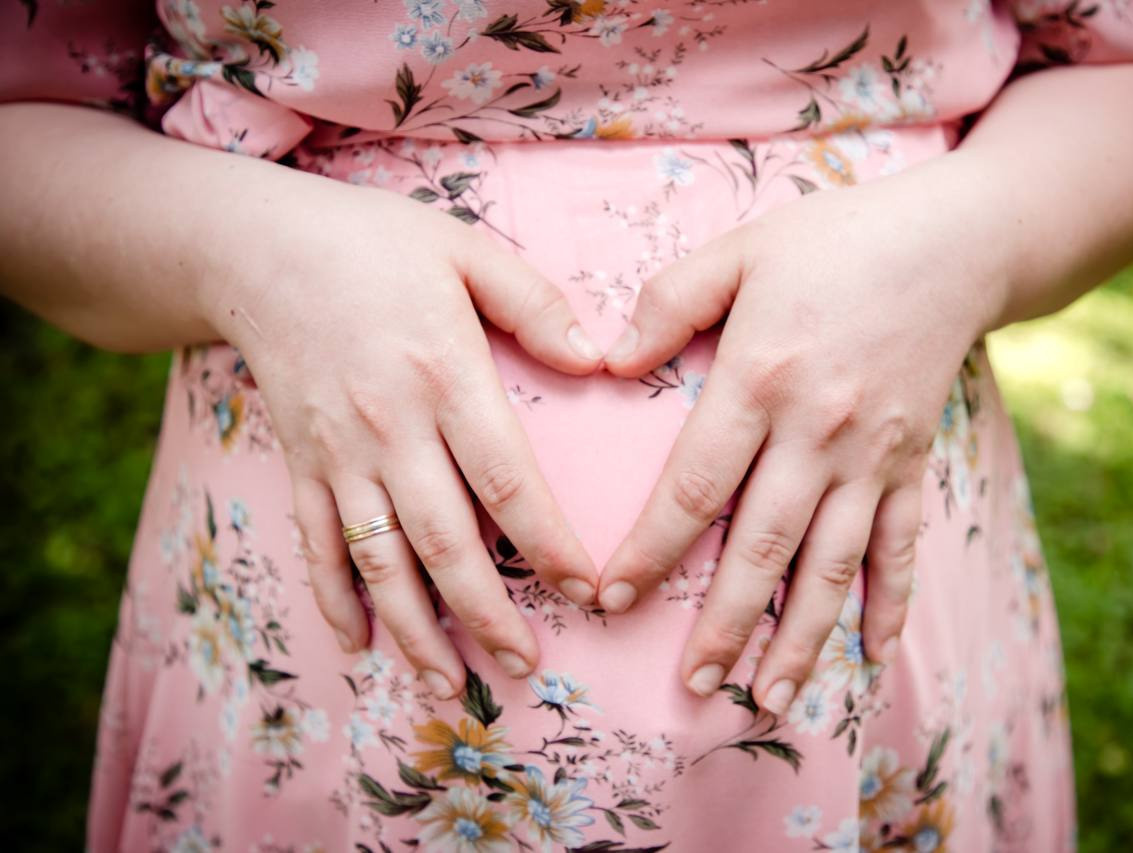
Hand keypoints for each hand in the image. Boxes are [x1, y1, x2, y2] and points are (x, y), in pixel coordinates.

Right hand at [201, 177, 604, 698]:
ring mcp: (338, 453)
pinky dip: (335, 599)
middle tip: (527, 666)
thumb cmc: (375, 244)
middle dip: (488, 612)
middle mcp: (389, 427)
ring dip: (415, 629)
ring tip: (451, 686)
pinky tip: (360, 645)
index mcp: (443, 375)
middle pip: (444, 540)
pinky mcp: (301, 464)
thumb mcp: (464, 250)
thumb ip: (534, 303)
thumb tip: (600, 356)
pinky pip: (317, 543)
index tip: (587, 590)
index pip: (506, 479)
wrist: (258, 249)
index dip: (547, 543)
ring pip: (379, 559)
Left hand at [596, 160, 1002, 712]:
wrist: (953, 243)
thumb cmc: (834, 241)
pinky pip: (901, 549)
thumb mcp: (740, 249)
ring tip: (769, 699)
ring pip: (831, 566)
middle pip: (761, 546)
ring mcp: (873, 458)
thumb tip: (605, 361)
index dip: (651, 550)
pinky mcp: (913, 466)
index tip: (612, 598)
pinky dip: (888, 606)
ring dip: (800, 638)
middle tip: (692, 685)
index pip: (694, 487)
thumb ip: (669, 304)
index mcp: (761, 379)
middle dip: (723, 623)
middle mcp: (818, 432)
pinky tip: (871, 658)